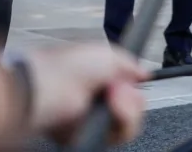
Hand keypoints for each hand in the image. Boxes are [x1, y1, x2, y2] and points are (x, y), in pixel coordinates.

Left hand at [24, 45, 148, 146]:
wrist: (47, 88)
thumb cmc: (67, 67)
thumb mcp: (107, 54)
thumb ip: (129, 64)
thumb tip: (143, 73)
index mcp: (96, 79)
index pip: (126, 87)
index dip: (133, 85)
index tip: (136, 79)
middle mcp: (94, 100)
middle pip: (130, 105)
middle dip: (133, 97)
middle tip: (122, 89)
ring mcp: (91, 119)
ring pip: (127, 121)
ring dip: (129, 109)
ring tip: (115, 99)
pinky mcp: (88, 137)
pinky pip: (116, 136)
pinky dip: (120, 124)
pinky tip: (111, 110)